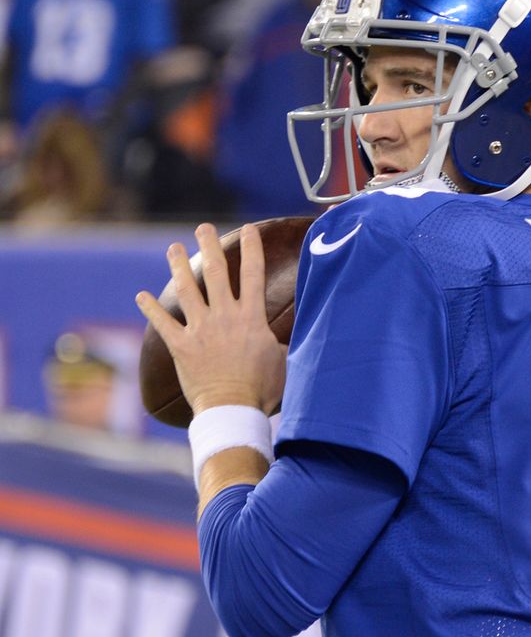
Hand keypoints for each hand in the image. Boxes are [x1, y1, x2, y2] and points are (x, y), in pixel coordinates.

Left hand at [136, 222, 285, 416]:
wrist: (232, 408)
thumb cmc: (262, 389)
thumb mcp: (281, 359)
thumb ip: (278, 340)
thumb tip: (283, 332)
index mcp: (251, 318)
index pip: (253, 274)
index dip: (252, 248)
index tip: (248, 229)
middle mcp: (225, 316)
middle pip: (216, 272)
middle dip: (209, 246)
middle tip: (203, 228)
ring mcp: (201, 329)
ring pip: (187, 289)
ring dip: (178, 266)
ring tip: (173, 247)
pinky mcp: (181, 346)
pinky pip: (163, 323)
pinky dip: (151, 308)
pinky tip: (141, 295)